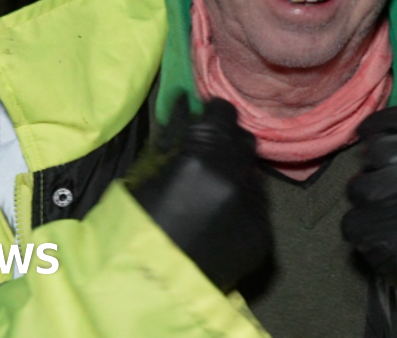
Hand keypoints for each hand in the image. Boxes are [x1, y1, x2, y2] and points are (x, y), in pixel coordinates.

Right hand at [128, 96, 270, 290]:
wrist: (145, 286)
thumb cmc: (133, 224)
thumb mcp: (147, 171)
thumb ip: (175, 140)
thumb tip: (189, 110)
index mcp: (201, 156)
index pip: (223, 113)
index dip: (214, 112)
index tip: (206, 116)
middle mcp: (234, 177)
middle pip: (244, 140)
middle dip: (227, 141)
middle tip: (209, 152)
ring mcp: (253, 208)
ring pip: (253, 174)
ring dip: (237, 174)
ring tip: (213, 189)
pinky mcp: (262, 235)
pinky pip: (257, 207)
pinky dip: (241, 207)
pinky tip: (220, 218)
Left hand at [342, 106, 396, 337]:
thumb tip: (375, 139)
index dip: (377, 127)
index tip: (368, 136)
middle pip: (372, 154)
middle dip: (374, 173)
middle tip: (389, 195)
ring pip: (357, 190)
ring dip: (368, 205)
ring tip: (393, 222)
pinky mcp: (389, 240)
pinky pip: (353, 223)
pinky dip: (364, 234)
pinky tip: (388, 243)